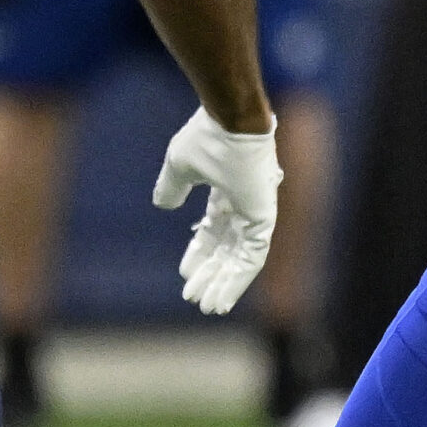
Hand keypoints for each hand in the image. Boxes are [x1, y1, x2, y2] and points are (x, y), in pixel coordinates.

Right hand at [153, 107, 281, 315]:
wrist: (231, 121)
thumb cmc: (207, 137)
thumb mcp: (180, 165)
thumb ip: (173, 187)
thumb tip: (163, 204)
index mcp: (227, 190)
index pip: (214, 229)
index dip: (199, 253)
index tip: (185, 274)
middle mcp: (244, 202)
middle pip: (227, 247)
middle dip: (210, 273)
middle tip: (194, 297)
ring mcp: (256, 211)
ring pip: (240, 257)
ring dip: (223, 282)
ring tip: (207, 305)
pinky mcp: (264, 218)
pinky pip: (253, 257)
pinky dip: (237, 279)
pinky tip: (222, 297)